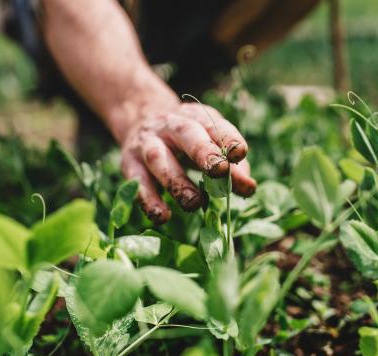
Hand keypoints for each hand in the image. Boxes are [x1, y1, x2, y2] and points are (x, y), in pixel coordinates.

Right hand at [119, 102, 256, 224]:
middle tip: (219, 171)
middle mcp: (171, 126)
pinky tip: (162, 216)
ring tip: (194, 203)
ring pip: (159, 159)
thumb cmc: (187, 140)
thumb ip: (232, 166)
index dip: (228, 138)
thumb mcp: (210, 144)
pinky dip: (149, 200)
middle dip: (203, 152)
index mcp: (197, 117)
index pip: (215, 125)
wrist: (140, 119)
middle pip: (187, 135)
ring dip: (176, 181)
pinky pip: (137, 182)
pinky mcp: (129, 163)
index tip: (240, 153)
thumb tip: (248, 188)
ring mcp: (147, 143)